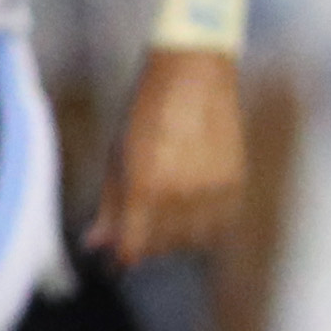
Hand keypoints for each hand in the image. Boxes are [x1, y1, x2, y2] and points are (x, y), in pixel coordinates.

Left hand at [94, 45, 244, 258]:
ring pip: (193, 241)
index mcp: (144, 187)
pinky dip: (204, 226)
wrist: (195, 73)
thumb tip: (95, 244)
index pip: (133, 249)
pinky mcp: (235, 184)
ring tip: (165, 217)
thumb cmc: (147, 110)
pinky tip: (192, 208)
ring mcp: (212, 191)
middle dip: (146, 244)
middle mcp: (181, 195)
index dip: (122, 256)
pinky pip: (219, 225)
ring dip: (176, 238)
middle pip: (161, 248)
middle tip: (139, 228)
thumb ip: (109, 205)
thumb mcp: (118, 155)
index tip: (118, 254)